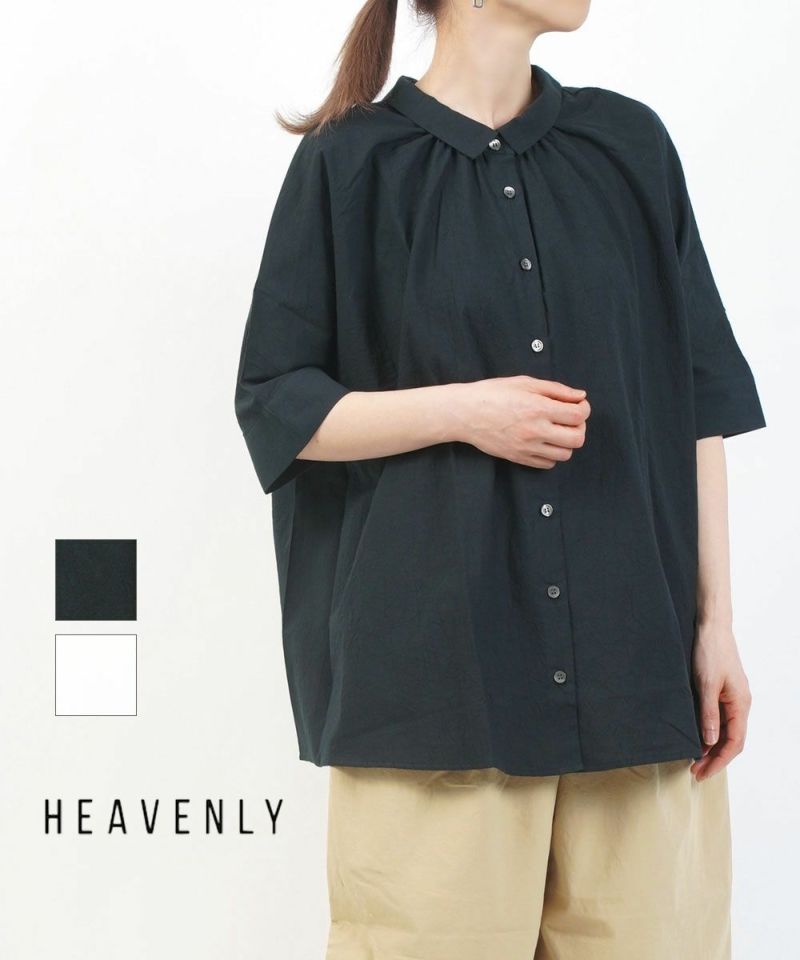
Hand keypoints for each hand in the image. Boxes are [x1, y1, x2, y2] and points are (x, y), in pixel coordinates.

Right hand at [451, 375, 589, 467]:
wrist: (465, 413)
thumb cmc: (492, 394)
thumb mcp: (525, 383)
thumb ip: (556, 390)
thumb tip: (580, 396)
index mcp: (538, 408)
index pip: (579, 415)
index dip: (584, 409)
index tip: (577, 405)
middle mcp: (535, 430)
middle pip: (577, 438)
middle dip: (579, 427)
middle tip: (570, 419)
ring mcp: (527, 447)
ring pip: (565, 454)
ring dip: (566, 442)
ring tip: (556, 430)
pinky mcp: (519, 458)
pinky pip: (548, 464)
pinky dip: (552, 454)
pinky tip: (544, 441)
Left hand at [690, 620, 751, 780]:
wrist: (711, 626)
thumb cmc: (710, 651)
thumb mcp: (706, 684)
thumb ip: (708, 713)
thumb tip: (710, 741)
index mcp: (741, 704)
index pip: (734, 742)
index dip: (719, 760)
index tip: (702, 772)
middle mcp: (740, 704)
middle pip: (731, 740)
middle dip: (715, 758)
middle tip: (695, 771)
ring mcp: (732, 698)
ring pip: (725, 730)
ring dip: (712, 746)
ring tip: (694, 759)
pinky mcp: (722, 691)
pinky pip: (719, 718)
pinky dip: (709, 731)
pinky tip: (697, 737)